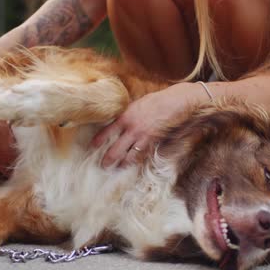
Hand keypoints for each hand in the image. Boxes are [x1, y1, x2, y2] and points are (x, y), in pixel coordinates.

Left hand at [91, 82, 205, 167]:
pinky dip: (136, 161)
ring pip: (129, 156)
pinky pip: (142, 155)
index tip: (92, 146)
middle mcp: (132, 128)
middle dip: (108, 158)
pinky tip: (132, 165)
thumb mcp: (138, 103)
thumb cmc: (158, 100)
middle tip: (103, 165)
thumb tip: (120, 118)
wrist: (176, 102)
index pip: (107, 130)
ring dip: (122, 164)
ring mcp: (143, 137)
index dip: (99, 139)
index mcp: (125, 116)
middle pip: (116, 148)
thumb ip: (128, 113)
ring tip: (117, 169)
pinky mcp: (154, 142)